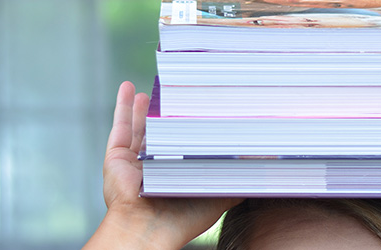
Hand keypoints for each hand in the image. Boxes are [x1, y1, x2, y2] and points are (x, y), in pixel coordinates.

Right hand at [85, 81, 243, 249]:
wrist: (149, 229)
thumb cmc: (184, 218)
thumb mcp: (219, 193)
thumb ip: (237, 176)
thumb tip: (264, 160)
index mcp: (177, 172)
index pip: (184, 143)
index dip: (190, 126)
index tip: (201, 106)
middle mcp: (155, 166)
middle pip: (160, 133)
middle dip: (166, 114)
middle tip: (176, 94)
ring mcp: (135, 160)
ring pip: (139, 126)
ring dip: (144, 107)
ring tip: (152, 89)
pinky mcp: (116, 157)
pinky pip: (120, 126)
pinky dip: (123, 106)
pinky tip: (128, 88)